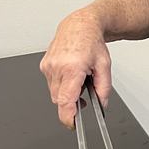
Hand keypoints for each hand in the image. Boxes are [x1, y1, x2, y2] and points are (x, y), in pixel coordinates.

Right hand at [39, 10, 111, 128]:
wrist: (80, 25)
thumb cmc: (92, 42)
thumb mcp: (105, 66)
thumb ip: (104, 89)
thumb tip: (101, 105)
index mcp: (72, 68)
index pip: (65, 100)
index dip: (68, 116)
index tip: (72, 124)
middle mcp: (57, 67)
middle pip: (59, 100)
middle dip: (71, 102)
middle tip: (84, 92)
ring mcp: (48, 66)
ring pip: (54, 93)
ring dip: (66, 92)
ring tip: (78, 77)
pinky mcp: (44, 65)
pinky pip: (51, 83)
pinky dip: (61, 84)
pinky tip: (70, 72)